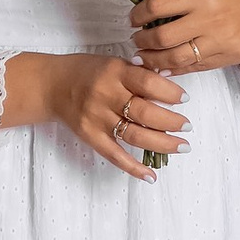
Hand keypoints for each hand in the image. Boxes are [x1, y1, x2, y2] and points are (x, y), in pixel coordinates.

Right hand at [45, 52, 186, 176]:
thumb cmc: (87, 71)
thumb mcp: (113, 63)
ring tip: (182, 146)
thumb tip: (171, 88)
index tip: (184, 98)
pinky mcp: (90, 136)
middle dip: (171, 122)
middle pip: (144, 113)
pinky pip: (114, 155)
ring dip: (162, 144)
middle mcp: (106, 95)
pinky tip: (151, 175)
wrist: (52, 85)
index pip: (148, 83)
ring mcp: (97, 118)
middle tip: (188, 126)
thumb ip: (139, 74)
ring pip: (134, 136)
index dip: (170, 92)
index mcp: (114, 72)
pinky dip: (133, 168)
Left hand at [130, 0, 239, 78]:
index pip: (157, 5)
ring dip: (154, 60)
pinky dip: (176, 70)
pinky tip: (164, 69)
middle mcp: (209, 18)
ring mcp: (219, 41)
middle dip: (141, 41)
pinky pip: (196, 68)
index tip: (133, 18)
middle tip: (135, 40)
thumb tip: (156, 7)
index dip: (138, 14)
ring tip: (144, 57)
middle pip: (161, 36)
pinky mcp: (229, 56)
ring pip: (175, 58)